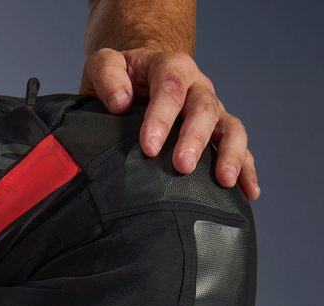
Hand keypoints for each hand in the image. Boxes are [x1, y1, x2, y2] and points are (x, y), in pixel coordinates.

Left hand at [79, 47, 259, 200]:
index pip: (170, 88)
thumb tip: (120, 101)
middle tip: (183, 166)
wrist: (139, 77)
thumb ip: (107, 74)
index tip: (149, 147)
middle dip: (195, 138)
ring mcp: (212, 110)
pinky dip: (247, 170)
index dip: (161, 117)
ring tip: (225, 181)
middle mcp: (197, 87)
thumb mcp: (104, 65)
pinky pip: (239, 150)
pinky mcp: (218, 133)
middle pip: (204, 108)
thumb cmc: (120, 78)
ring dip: (231, 154)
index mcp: (171, 67)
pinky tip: (249, 192)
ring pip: (230, 128)